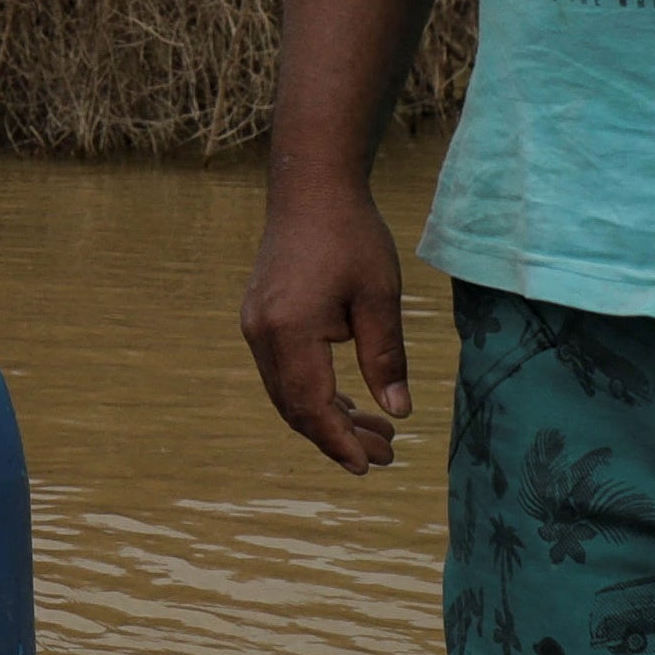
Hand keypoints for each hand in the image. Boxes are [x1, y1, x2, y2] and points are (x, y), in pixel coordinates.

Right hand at [242, 183, 412, 473]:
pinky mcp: (261, 318)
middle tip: (386, 457)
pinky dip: (313, 393)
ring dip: (327, 418)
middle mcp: (262, 333)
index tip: (371, 466)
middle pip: (294, 407)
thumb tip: (398, 414)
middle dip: (338, 438)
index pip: (311, 405)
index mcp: (290, 330)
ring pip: (287, 393)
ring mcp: (256, 326)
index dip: (340, 441)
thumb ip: (386, 358)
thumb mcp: (380, 297)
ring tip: (377, 434)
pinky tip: (349, 402)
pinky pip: (283, 372)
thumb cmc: (352, 236)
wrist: (311, 188)